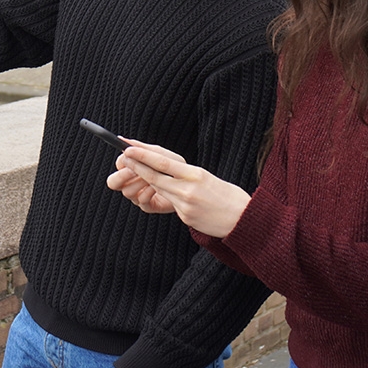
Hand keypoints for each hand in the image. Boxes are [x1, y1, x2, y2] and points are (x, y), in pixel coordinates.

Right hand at [106, 140, 185, 213]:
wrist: (192, 185)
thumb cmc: (176, 168)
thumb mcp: (160, 154)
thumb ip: (142, 148)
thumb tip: (123, 139)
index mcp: (132, 168)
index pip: (118, 165)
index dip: (122, 162)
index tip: (129, 156)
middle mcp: (132, 183)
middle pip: (113, 182)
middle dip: (123, 175)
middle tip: (135, 170)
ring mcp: (138, 195)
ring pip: (127, 191)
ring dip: (140, 181)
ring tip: (153, 176)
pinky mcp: (148, 206)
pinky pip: (141, 201)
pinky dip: (149, 191)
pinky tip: (158, 187)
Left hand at [114, 144, 250, 238]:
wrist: (243, 219)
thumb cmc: (229, 195)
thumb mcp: (208, 177)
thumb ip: (188, 174)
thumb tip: (167, 169)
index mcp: (196, 174)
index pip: (164, 163)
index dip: (143, 155)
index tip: (129, 147)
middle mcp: (188, 190)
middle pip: (155, 176)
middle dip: (137, 166)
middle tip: (123, 156)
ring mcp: (185, 205)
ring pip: (159, 189)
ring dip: (145, 179)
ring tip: (132, 169)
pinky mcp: (185, 217)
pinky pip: (169, 203)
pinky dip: (161, 195)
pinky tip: (154, 189)